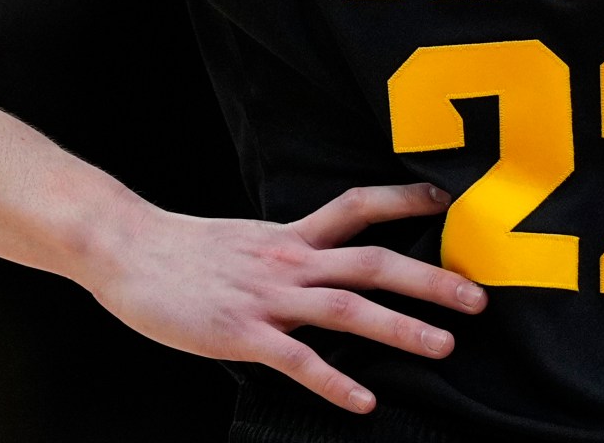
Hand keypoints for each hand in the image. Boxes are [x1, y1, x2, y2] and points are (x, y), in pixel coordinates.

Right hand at [81, 182, 486, 413]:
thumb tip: (324, 262)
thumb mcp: (247, 240)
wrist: (124, 250)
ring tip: (445, 345)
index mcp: (290, 236)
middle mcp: (289, 260)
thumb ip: (288, 251)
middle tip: (479, 295)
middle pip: (373, 262)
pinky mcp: (242, 333)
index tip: (448, 201)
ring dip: (401, 327)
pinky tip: (365, 402)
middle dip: (431, 278)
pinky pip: (298, 360)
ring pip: (348, 308)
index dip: (405, 201)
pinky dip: (335, 381)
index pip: (358, 207)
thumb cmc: (182, 251)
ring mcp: (268, 297)